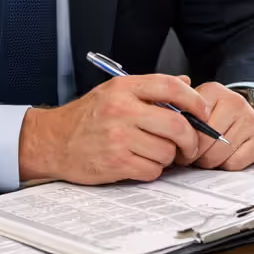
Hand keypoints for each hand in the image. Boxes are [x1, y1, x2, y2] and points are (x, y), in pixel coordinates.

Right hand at [17, 74, 208, 183]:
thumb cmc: (85, 117)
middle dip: (190, 139)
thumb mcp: (115, 92)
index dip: (195, 100)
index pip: (171, 87)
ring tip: (154, 153)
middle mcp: (122, 110)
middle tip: (189, 145)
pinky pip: (152, 170)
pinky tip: (140, 164)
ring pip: (167, 151)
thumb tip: (186, 82)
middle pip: (177, 125)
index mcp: (124, 88)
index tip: (203, 112)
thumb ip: (151, 88)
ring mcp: (118, 137)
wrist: (51, 141)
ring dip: (167, 157)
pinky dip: (152, 171)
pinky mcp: (115, 162)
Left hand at [179, 80, 253, 171]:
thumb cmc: (216, 113)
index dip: (180, 139)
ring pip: (217, 155)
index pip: (189, 123)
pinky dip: (226, 165)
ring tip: (207, 156)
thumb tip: (158, 113)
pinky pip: (234, 164)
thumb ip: (175, 107)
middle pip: (204, 142)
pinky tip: (225, 156)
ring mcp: (250, 120)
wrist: (248, 113)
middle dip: (193, 155)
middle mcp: (235, 102)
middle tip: (191, 156)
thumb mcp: (195, 104)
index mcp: (214, 91)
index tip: (178, 145)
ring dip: (208, 162)